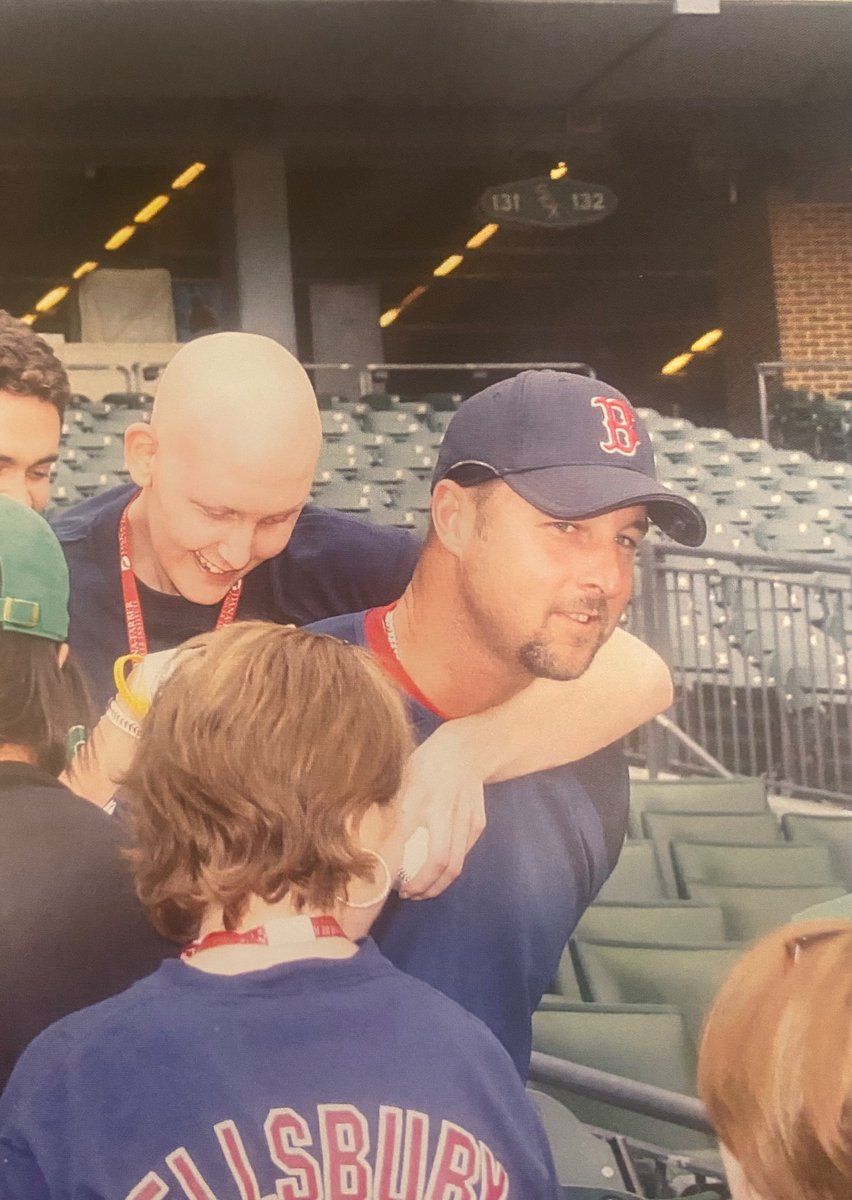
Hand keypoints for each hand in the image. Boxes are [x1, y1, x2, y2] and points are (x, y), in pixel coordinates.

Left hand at [396, 723, 486, 899]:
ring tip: (422, 890)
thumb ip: (388, 812)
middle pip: (439, 864)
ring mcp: (465, 818)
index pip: (406, 847)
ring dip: (438, 885)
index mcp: (418, 800)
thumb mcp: (398, 780)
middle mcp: (444, 812)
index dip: (399, 873)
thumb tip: (368, 844)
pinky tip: (437, 871)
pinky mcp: (477, 823)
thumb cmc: (424, 763)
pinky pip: (463, 853)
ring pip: (455, 865)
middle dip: (423, 888)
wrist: (465, 748)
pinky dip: (450, 868)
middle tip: (408, 895)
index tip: (388, 884)